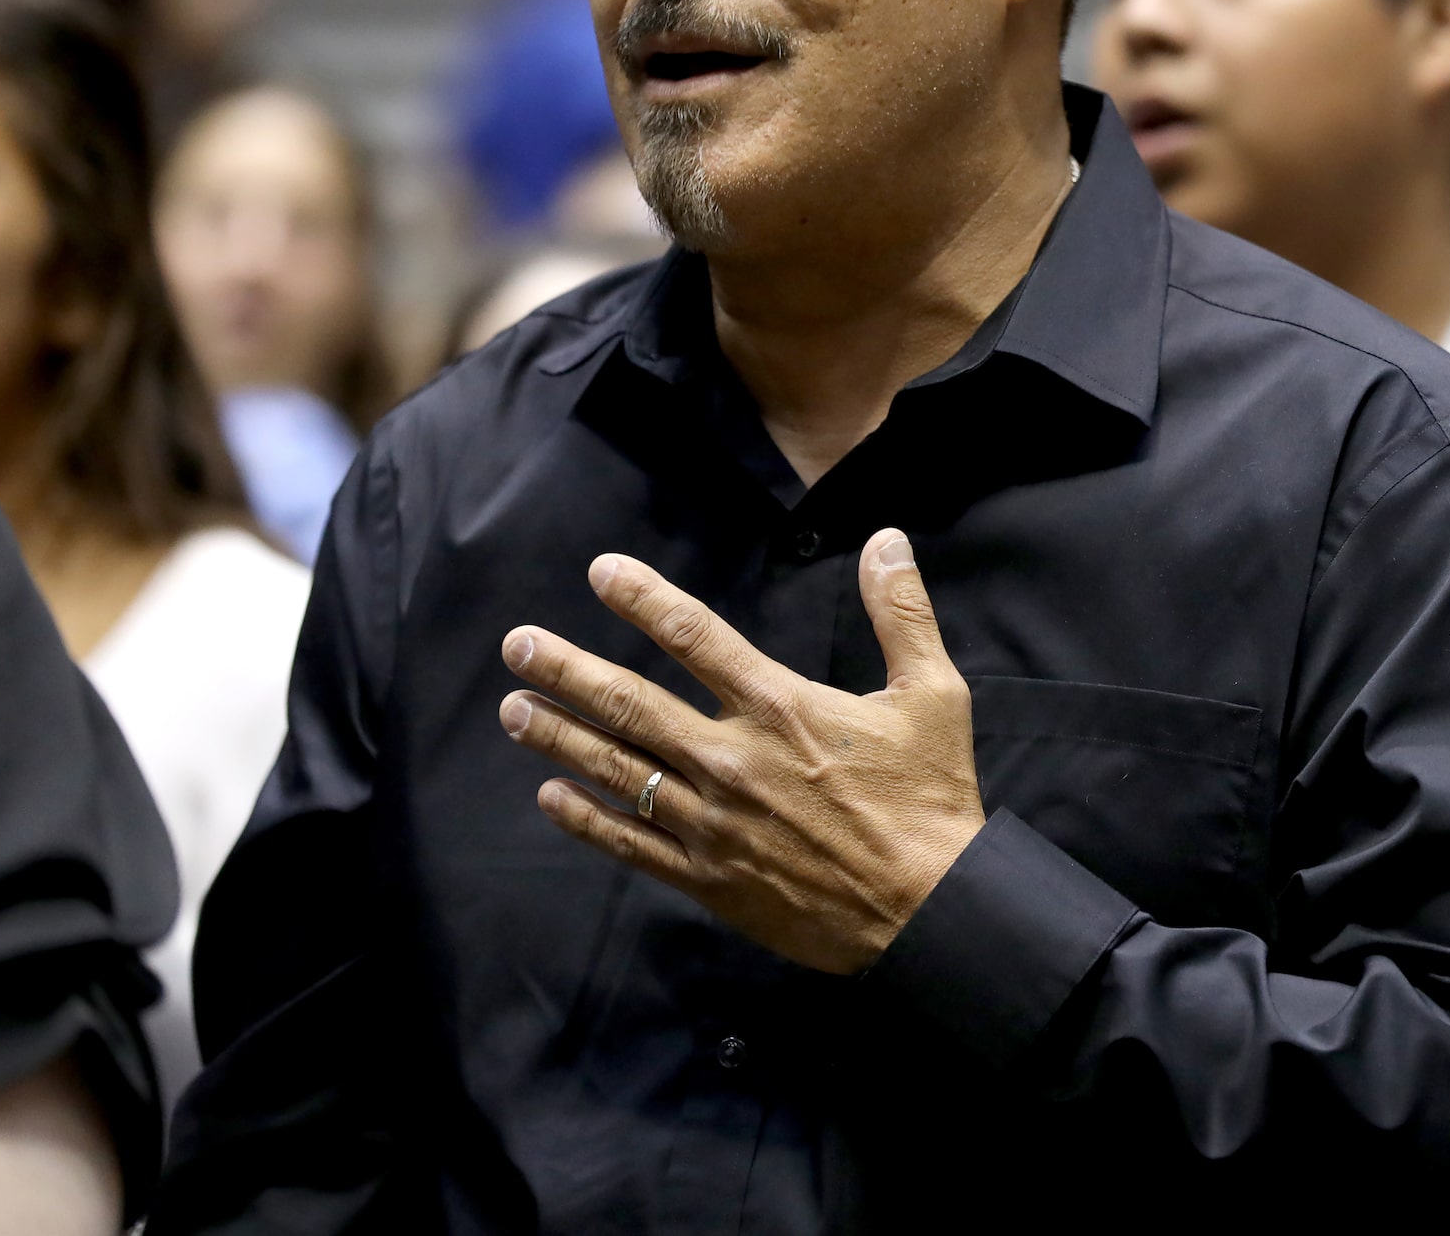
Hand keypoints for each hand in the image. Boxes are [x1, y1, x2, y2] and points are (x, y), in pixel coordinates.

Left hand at [497, 529, 985, 974]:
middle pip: (631, 705)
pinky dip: (585, 819)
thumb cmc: (932, 799)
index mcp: (783, 707)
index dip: (644, 600)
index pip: (696, 638)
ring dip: (559, 738)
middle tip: (519, 645)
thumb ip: (902, 612)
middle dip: (568, 671)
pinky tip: (551, 796)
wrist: (930, 909)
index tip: (600, 573)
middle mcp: (735, 759)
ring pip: (618, 771)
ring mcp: (715, 823)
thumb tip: (887, 539)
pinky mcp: (710, 878)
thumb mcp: (935, 693)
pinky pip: (630, 843)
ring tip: (514, 710)